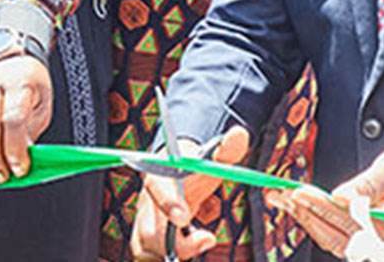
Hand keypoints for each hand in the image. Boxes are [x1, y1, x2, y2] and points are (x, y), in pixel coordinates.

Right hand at [129, 126, 250, 260]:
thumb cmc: (193, 168)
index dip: (167, 203)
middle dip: (175, 242)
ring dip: (173, 253)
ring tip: (201, 246)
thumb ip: (226, 149)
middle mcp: (146, 203)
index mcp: (159, 176)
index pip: (156, 187)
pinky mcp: (146, 241)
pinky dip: (166, 258)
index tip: (184, 217)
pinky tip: (190, 253)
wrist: (175, 175)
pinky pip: (150, 257)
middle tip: (207, 239)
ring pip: (145, 248)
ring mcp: (143, 223)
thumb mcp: (211, 158)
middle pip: (148, 229)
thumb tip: (239, 134)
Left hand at [273, 145, 383, 254]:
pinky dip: (328, 226)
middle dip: (309, 218)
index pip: (353, 223)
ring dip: (314, 223)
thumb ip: (371, 183)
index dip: (321, 209)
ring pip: (344, 244)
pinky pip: (353, 242)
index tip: (297, 193)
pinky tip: (310, 210)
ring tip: (289, 202)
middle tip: (281, 198)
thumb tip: (339, 196)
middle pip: (342, 240)